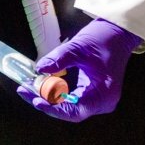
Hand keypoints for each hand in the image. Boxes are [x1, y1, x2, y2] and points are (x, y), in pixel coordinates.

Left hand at [25, 18, 141, 121]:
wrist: (119, 32)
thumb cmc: (104, 39)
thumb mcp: (79, 47)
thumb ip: (58, 59)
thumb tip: (39, 69)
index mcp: (103, 94)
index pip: (75, 111)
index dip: (53, 108)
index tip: (36, 100)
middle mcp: (103, 102)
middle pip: (70, 110)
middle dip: (47, 102)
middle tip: (25, 91)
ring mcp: (99, 99)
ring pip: (70, 105)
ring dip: (50, 97)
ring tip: (29, 88)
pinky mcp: (94, 93)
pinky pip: (73, 98)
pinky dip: (57, 92)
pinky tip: (43, 84)